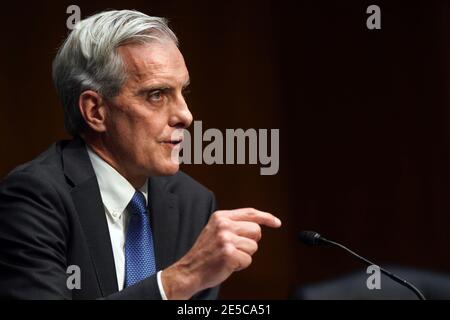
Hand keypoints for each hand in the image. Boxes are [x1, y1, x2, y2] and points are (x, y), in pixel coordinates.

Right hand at [161, 208, 281, 298]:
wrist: (189, 270)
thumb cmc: (205, 253)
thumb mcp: (216, 230)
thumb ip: (233, 224)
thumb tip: (258, 226)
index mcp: (221, 217)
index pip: (250, 213)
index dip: (266, 217)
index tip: (276, 222)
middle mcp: (223, 225)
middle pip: (256, 231)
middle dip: (251, 242)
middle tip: (235, 248)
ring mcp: (226, 239)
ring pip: (254, 247)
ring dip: (244, 255)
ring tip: (229, 256)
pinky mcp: (229, 254)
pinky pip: (248, 260)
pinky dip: (240, 265)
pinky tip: (227, 264)